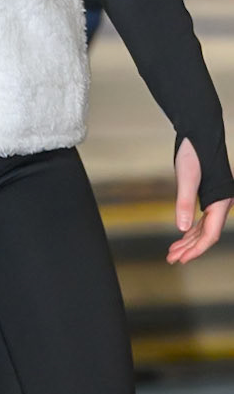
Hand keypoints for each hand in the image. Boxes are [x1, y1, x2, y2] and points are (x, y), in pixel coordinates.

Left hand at [167, 137, 230, 263]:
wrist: (199, 133)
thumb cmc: (194, 152)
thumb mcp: (187, 177)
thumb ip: (184, 203)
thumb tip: (181, 228)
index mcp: (220, 201)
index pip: (211, 234)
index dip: (196, 249)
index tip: (182, 260)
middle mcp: (221, 203)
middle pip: (207, 234)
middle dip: (190, 248)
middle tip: (172, 259)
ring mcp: (215, 199)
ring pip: (204, 228)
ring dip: (188, 240)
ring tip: (172, 252)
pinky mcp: (208, 195)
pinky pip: (201, 219)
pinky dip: (190, 229)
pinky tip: (181, 236)